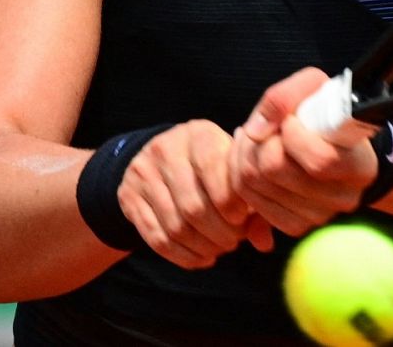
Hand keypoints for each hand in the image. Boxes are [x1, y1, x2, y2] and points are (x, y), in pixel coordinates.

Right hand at [118, 120, 273, 268]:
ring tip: (220, 248)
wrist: (160, 158)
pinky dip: (184, 256)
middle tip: (234, 240)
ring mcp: (143, 173)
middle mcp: (166, 149)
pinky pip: (157, 239)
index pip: (213, 170)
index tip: (243, 218)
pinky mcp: (128, 196)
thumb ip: (253, 205)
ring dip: (204, 247)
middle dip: (220, 232)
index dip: (231, 202)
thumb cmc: (211, 167)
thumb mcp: (232, 171)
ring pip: (176, 227)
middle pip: (194, 206)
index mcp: (199, 135)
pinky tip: (201, 257)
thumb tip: (264, 243)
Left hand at [230, 67, 378, 236]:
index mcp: (359, 165)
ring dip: (244, 156)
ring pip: (256, 186)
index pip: (318, 159)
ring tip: (255, 138)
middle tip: (263, 127)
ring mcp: (319, 216)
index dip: (292, 135)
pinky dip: (242, 178)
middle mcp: (343, 197)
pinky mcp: (295, 225)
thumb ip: (285, 96)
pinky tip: (253, 160)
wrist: (333, 143)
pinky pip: (252, 204)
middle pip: (276, 170)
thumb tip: (256, 130)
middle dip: (258, 141)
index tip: (291, 120)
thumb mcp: (314, 87)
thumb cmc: (326, 112)